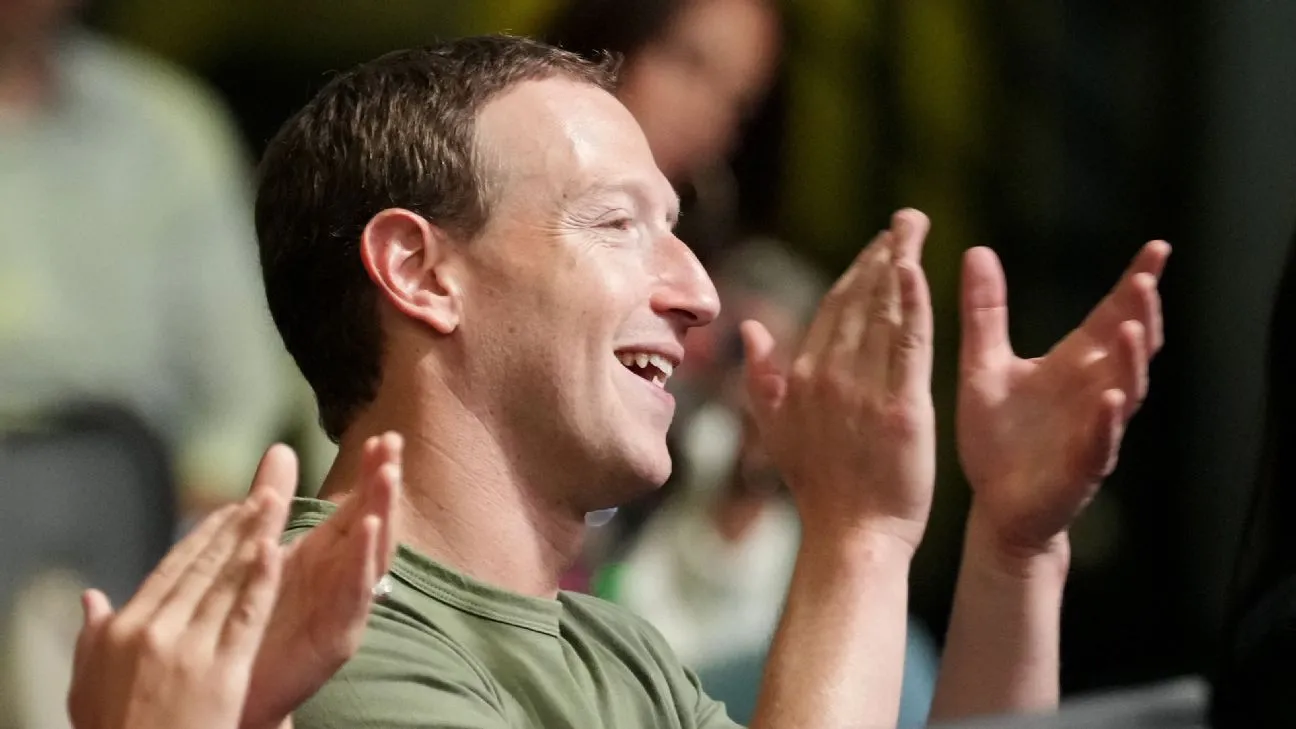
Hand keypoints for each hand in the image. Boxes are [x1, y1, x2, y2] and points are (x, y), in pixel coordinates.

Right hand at [67, 492, 286, 728]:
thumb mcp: (88, 684)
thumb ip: (92, 635)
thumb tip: (90, 596)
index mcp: (125, 628)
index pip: (172, 569)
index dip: (202, 537)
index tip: (226, 511)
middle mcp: (155, 630)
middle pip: (203, 565)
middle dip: (236, 525)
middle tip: (263, 494)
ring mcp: (189, 648)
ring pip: (227, 580)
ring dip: (254, 537)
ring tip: (275, 504)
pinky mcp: (220, 670)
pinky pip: (246, 614)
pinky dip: (261, 579)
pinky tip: (274, 549)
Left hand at [239, 433, 402, 728]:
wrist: (236, 688)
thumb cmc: (253, 621)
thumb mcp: (263, 550)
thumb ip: (274, 501)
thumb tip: (280, 449)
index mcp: (326, 555)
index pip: (356, 505)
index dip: (371, 473)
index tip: (383, 437)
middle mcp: (343, 577)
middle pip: (372, 523)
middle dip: (384, 485)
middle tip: (393, 448)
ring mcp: (344, 606)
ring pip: (372, 555)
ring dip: (381, 514)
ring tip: (387, 477)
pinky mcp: (337, 636)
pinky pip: (355, 595)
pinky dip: (362, 561)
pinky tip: (365, 531)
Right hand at [742, 209, 935, 548]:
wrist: (851, 537)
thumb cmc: (819, 489)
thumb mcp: (777, 431)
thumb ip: (762, 377)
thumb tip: (748, 328)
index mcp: (803, 377)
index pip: (832, 308)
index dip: (857, 271)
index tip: (880, 243)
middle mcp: (829, 376)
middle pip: (858, 299)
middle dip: (883, 253)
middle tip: (908, 218)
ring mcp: (864, 390)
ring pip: (883, 313)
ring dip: (899, 264)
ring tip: (916, 229)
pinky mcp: (902, 407)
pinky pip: (908, 344)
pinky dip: (912, 304)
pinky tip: (918, 271)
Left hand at [957, 241, 1169, 553]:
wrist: (995, 506)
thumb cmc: (997, 437)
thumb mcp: (983, 365)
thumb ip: (984, 313)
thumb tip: (977, 251)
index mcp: (1074, 364)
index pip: (1113, 315)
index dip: (1136, 283)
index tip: (1158, 247)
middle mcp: (1094, 391)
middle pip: (1130, 347)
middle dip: (1142, 314)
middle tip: (1147, 280)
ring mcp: (1094, 429)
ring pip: (1125, 391)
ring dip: (1131, 362)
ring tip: (1134, 329)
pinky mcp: (1081, 467)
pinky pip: (1100, 442)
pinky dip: (1106, 420)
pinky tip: (1109, 398)